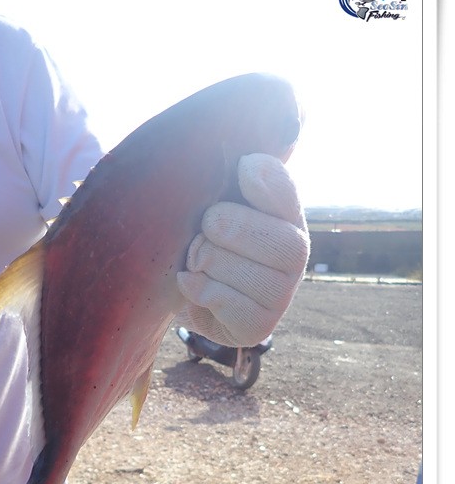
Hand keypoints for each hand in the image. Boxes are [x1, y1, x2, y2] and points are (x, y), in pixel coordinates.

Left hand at [176, 153, 309, 346]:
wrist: (191, 295)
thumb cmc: (204, 237)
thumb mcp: (215, 199)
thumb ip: (229, 175)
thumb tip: (246, 157)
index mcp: (287, 216)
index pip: (290, 194)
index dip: (270, 181)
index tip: (242, 167)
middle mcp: (295, 256)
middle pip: (277, 241)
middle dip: (226, 227)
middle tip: (203, 227)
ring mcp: (280, 296)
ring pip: (240, 270)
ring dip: (204, 260)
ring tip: (194, 258)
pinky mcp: (257, 326)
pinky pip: (223, 300)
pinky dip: (196, 287)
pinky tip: (188, 281)